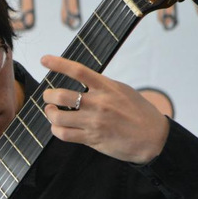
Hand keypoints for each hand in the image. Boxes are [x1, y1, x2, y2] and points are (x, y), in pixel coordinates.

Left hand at [40, 55, 168, 163]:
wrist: (153, 138)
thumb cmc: (139, 113)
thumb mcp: (122, 91)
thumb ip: (102, 86)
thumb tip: (82, 81)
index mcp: (107, 87)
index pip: (78, 70)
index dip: (58, 63)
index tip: (44, 59)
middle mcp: (99, 103)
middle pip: (62, 95)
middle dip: (48, 95)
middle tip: (48, 96)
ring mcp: (94, 122)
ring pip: (59, 116)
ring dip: (50, 113)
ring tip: (52, 111)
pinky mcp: (92, 138)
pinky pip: (64, 134)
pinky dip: (56, 129)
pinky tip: (58, 126)